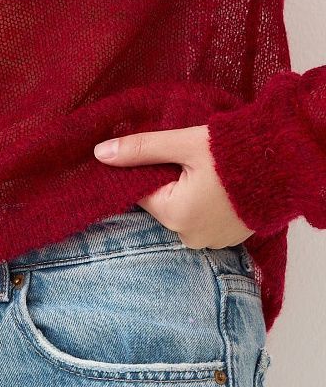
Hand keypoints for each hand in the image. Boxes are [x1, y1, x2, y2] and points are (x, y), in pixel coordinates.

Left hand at [93, 124, 253, 248]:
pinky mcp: (227, 239)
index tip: (162, 154)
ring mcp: (210, 242)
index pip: (140, 193)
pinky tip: (218, 186)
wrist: (285, 163)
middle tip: (189, 159)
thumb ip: (141, 149)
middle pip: (160, 203)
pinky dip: (204, 203)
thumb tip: (100, 154)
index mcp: (174, 215)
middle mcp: (189, 236)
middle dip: (167, 181)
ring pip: (180, 212)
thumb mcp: (182, 144)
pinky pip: (201, 220)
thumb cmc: (234, 152)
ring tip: (207, 171)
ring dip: (186, 192)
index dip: (147, 170)